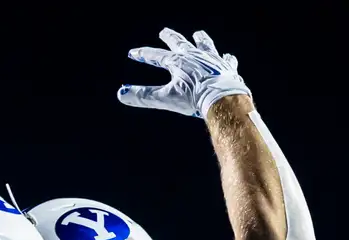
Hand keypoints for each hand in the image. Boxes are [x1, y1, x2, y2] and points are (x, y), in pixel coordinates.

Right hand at [118, 28, 249, 117]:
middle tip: (164, 32)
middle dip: (170, 38)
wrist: (222, 98)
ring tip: (198, 34)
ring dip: (200, 40)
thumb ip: (144, 96)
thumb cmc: (195, 98)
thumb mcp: (166, 98)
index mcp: (178, 62)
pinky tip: (227, 57)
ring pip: (205, 45)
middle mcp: (195, 56)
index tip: (133, 53)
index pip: (156, 56)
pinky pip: (227, 60)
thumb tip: (121, 94)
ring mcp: (212, 60)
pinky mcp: (227, 67)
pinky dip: (226, 59)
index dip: (144, 54)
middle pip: (179, 43)